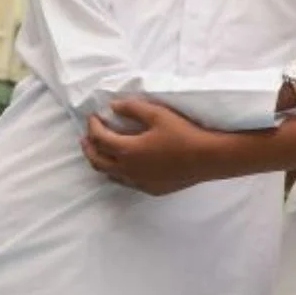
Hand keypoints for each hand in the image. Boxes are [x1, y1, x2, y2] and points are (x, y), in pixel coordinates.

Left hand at [81, 99, 217, 195]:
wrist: (208, 158)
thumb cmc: (184, 133)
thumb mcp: (158, 114)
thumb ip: (133, 108)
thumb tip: (113, 106)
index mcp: (127, 150)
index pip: (99, 138)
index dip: (93, 126)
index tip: (94, 116)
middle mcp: (128, 169)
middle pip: (97, 160)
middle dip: (89, 147)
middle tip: (87, 137)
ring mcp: (139, 182)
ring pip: (109, 174)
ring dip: (101, 161)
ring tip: (101, 153)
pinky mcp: (151, 189)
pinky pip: (126, 182)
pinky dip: (118, 173)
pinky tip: (125, 167)